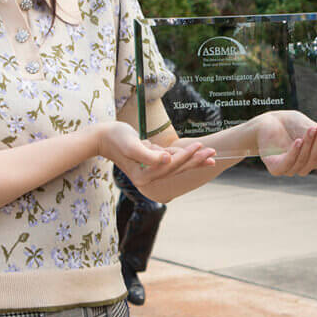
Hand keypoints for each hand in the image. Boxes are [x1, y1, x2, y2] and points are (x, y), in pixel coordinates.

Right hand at [96, 122, 215, 188]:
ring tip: (209, 153)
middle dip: (195, 160)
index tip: (200, 146)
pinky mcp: (150, 165)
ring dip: (193, 159)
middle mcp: (148, 179)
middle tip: (213, 153)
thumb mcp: (132, 145)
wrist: (102, 137)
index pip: (170, 167)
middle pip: (177, 170)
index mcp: (144, 177)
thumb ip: (149, 155)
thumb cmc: (116, 138)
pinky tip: (195, 152)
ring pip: (176, 167)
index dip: (186, 156)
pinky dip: (183, 157)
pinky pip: (170, 162)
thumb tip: (167, 160)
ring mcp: (149, 173)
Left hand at [257, 111, 316, 176]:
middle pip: (316, 159)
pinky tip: (298, 141)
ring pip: (303, 161)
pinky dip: (294, 153)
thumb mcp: (313, 127)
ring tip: (311, 129)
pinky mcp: (275, 168)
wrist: (268, 121)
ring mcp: (289, 169)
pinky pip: (288, 164)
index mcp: (314, 160)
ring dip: (309, 145)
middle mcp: (303, 167)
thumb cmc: (292, 125)